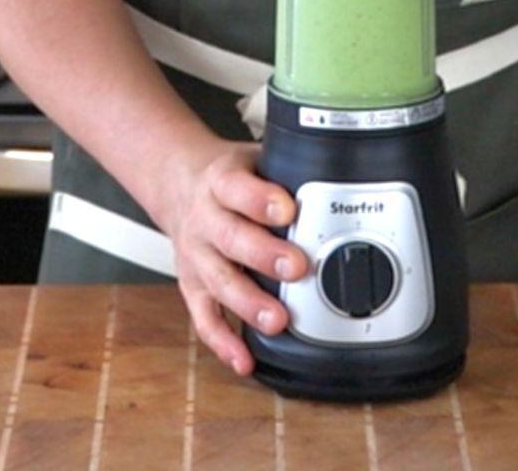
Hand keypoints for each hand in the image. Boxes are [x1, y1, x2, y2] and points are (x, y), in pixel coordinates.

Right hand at [151, 139, 308, 375]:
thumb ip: (288, 170)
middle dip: (264, 255)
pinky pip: (204, 318)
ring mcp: (197, 256)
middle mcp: (205, 220)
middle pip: (231, 238)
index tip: (288, 209)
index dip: (261, 200)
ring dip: (248, 303)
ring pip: (220, 281)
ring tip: (276, 319)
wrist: (178, 185)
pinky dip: (224, 342)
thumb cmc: (231, 178)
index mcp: (221, 182)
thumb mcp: (255, 158)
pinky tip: (245, 359)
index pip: (237, 188)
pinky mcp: (192, 286)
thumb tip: (339, 173)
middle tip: (297, 267)